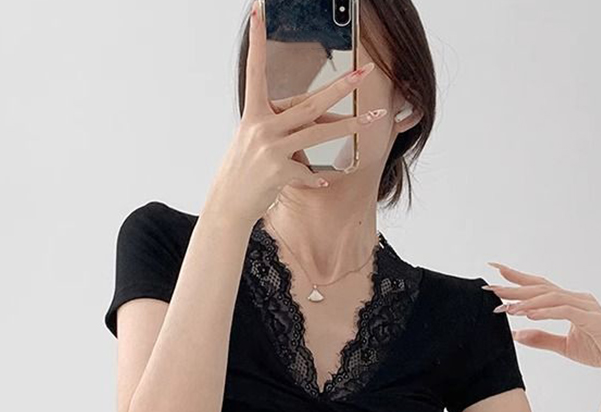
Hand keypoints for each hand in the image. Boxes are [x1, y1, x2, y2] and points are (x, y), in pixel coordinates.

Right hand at [206, 0, 386, 224]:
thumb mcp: (257, 140)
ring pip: (318, 133)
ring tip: (372, 118)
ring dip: (349, 126)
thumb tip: (324, 121)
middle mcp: (262, 126)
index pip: (256, 71)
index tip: (258, 12)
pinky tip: (321, 181)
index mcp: (253, 113)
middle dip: (340, 87)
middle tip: (363, 72)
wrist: (228, 203)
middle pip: (309, 103)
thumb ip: (286, 126)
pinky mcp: (279, 171)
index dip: (256, 41)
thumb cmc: (244, 170)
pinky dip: (316, 178)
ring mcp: (271, 149)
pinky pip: (309, 172)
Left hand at [483, 262, 600, 376]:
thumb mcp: (563, 347)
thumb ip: (541, 339)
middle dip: (514, 286)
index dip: (517, 278)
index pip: (539, 286)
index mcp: (570, 302)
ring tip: (506, 308)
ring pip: (551, 297)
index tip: (495, 270)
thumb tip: (516, 335)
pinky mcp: (593, 320)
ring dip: (526, 302)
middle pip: (540, 288)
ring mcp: (587, 307)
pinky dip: (546, 312)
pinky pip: (566, 311)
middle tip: (490, 286)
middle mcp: (578, 299)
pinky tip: (529, 315)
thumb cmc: (598, 351)